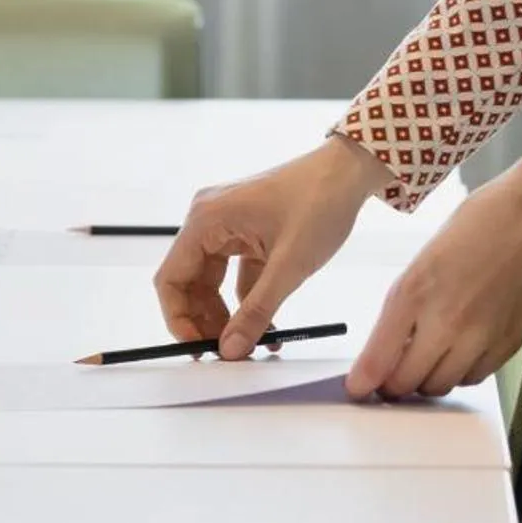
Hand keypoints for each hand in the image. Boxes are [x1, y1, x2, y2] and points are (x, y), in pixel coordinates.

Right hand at [155, 135, 389, 359]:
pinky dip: (247, 300)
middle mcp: (208, 220)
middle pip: (189, 283)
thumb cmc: (320, 202)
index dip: (178, 319)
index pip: (170, 279)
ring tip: (250, 342)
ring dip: (227, 315)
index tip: (198, 347)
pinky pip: (234, 274)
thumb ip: (257, 311)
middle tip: (226, 351)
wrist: (351, 171)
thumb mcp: (289, 266)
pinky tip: (267, 324)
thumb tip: (231, 349)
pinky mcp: (246, 232)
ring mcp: (227, 225)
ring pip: (211, 282)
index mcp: (206, 220)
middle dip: (205, 321)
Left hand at [346, 146, 521, 399]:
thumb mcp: (424, 258)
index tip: (358, 387)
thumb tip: (387, 343)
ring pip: (440, 387)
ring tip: (423, 361)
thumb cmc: (484, 221)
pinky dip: (459, 373)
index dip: (362, 381)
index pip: (378, 360)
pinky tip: (456, 354)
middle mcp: (447, 321)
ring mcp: (480, 336)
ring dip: (425, 380)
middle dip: (392, 383)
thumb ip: (403, 305)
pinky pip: (474, 378)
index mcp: (415, 293)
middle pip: (406, 383)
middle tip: (389, 374)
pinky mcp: (508, 342)